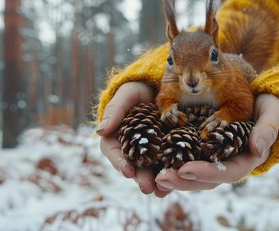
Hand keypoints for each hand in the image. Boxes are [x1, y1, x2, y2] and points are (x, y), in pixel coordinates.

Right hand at [96, 82, 171, 197]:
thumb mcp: (127, 95)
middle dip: (140, 178)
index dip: (120, 163)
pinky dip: (172, 176)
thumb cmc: (139, 91)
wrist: (161, 89)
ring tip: (162, 190)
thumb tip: (99, 130)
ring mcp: (151, 153)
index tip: (128, 171)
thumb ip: (115, 111)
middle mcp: (133, 149)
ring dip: (156, 182)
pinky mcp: (168, 152)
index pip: (115, 153)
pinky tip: (179, 182)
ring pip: (151, 171)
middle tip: (146, 188)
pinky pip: (168, 166)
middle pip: (134, 167)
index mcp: (117, 137)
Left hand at [155, 94, 278, 191]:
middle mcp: (228, 162)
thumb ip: (268, 128)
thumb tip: (258, 148)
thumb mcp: (272, 111)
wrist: (259, 98)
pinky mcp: (201, 149)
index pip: (227, 173)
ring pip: (194, 175)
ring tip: (156, 177)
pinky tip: (155, 166)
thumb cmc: (268, 104)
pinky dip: (172, 165)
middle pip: (206, 180)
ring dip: (175, 178)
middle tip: (162, 178)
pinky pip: (186, 161)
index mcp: (246, 159)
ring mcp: (213, 157)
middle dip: (184, 181)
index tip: (186, 170)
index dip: (206, 173)